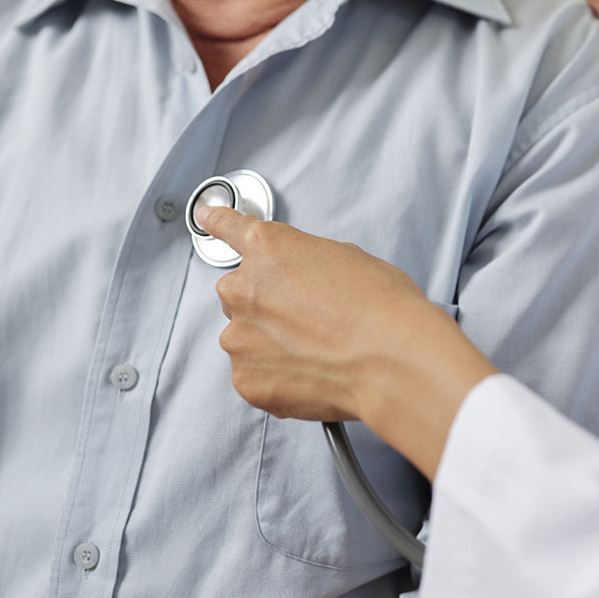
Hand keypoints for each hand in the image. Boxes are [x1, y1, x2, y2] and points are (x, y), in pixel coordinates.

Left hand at [198, 207, 495, 476]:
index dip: (218, 222)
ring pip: (246, 338)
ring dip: (271, 343)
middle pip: (241, 293)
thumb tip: (306, 281)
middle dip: (268, 304)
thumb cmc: (382, 307)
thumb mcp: (350, 260)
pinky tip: (313, 373)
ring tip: (318, 351)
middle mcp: (244, 289)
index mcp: (269, 248)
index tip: (207, 217)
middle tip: (311, 318)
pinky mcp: (247, 379)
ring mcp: (240, 337)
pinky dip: (277, 376)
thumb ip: (309, 265)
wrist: (392, 361)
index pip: (228, 227)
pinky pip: (255, 375)